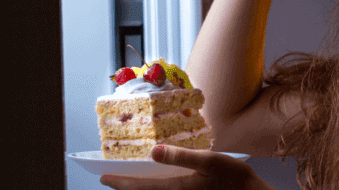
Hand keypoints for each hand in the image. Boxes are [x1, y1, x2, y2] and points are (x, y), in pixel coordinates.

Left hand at [100, 146, 274, 189]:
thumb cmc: (234, 178)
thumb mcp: (210, 161)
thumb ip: (181, 156)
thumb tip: (153, 151)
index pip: (140, 188)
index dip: (121, 183)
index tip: (104, 178)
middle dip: (127, 189)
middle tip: (113, 181)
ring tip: (131, 183)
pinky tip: (158, 185)